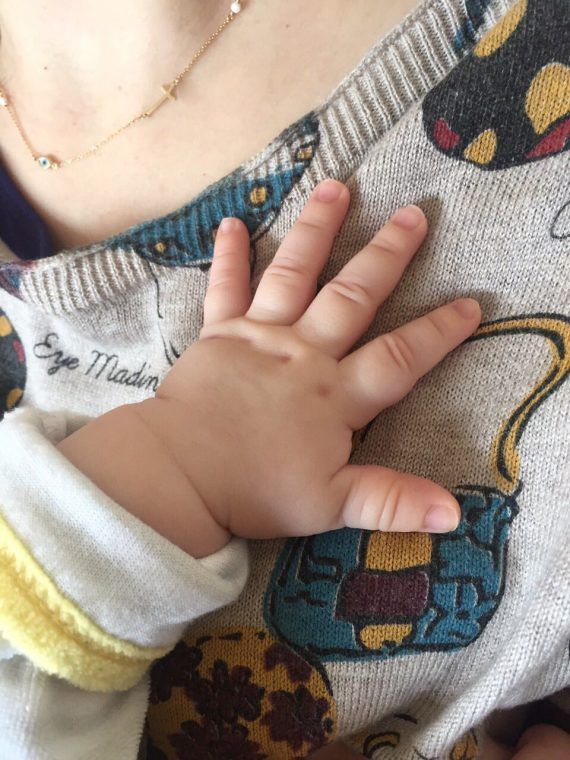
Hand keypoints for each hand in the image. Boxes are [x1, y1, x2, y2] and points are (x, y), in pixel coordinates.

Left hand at [134, 179, 480, 549]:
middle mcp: (303, 353)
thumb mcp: (332, 506)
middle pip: (352, 296)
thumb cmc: (255, 492)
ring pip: (294, 274)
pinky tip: (233, 222)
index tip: (470, 304)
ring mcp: (259, 337)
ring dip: (316, 230)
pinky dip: (229, 256)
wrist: (180, 476)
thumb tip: (454, 514)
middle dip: (386, 255)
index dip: (438, 333)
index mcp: (335, 395)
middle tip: (413, 214)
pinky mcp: (218, 334)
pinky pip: (225, 288)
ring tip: (336, 187)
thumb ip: (392, 502)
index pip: (400, 358)